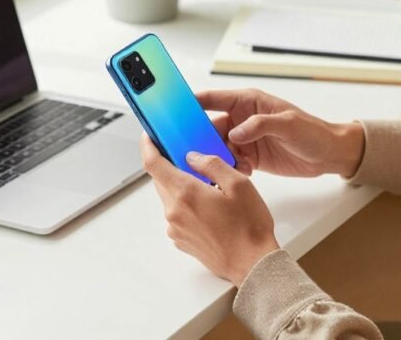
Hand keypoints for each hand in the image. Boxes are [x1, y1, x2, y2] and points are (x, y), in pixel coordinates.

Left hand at [140, 136, 279, 285]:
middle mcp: (175, 211)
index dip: (148, 146)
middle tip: (189, 157)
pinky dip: (187, 205)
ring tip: (209, 187)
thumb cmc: (249, 228)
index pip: (153, 164)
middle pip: (161, 180)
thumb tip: (193, 156)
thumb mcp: (238, 184)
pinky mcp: (181, 240)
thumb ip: (212, 164)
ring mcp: (176, 228)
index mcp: (186, 193)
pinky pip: (177, 215)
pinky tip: (210, 208)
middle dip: (171, 166)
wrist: (252, 264)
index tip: (149, 137)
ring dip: (182, 187)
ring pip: (170, 197)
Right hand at [196, 89, 364, 177]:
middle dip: (200, 138)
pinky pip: (230, 163)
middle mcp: (242, 119)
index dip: (191, 103)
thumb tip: (236, 133)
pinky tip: (240, 173)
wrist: (329, 154)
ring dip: (216, 157)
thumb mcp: (289, 124)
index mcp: (248, 102)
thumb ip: (261, 125)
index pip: (212, 98)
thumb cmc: (313, 131)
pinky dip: (230, 169)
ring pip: (218, 147)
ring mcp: (245, 139)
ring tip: (219, 166)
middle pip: (210, 126)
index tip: (173, 112)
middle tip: (191, 150)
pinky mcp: (250, 157)